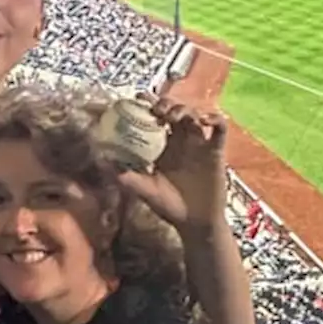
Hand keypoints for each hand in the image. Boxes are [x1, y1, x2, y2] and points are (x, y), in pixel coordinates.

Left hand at [117, 95, 228, 233]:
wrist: (193, 223)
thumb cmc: (169, 206)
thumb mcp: (145, 190)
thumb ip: (127, 176)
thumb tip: (103, 162)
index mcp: (162, 145)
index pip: (155, 116)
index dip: (149, 104)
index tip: (139, 99)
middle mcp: (180, 140)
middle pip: (175, 109)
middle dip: (166, 103)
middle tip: (157, 110)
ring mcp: (199, 144)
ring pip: (195, 114)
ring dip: (185, 109)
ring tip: (174, 116)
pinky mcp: (215, 151)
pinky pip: (219, 129)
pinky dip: (215, 119)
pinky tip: (204, 120)